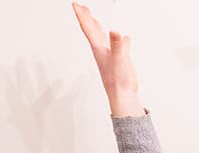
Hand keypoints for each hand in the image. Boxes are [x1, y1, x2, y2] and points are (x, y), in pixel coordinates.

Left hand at [72, 2, 143, 116]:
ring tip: (93, 18)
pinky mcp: (120, 61)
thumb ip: (118, 45)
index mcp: (99, 49)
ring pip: (102, 38)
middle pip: (92, 31)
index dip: (82, 15)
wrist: (124, 97)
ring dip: (97, 27)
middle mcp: (103, 50)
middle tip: (81, 6)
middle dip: (86, 17)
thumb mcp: (119, 60)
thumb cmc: (118, 82)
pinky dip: (119, 39)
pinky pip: (119, 46)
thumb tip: (115, 32)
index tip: (75, 4)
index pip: (88, 28)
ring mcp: (111, 55)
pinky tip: (123, 36)